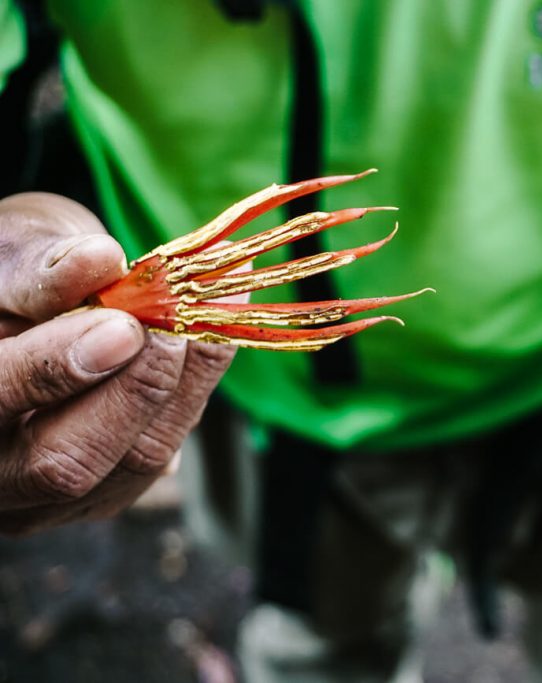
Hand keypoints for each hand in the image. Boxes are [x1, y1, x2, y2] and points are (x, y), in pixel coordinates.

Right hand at [0, 193, 235, 534]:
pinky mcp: (104, 493)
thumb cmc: (12, 278)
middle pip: (64, 463)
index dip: (55, 367)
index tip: (122, 327)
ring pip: (129, 466)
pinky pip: (159, 459)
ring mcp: (46, 499)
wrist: (25, 308)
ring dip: (179, 389)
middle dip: (135, 391)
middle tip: (177, 329)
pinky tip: (205, 344)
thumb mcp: (11, 253)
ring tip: (202, 321)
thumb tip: (98, 261)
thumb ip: (41, 267)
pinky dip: (191, 397)